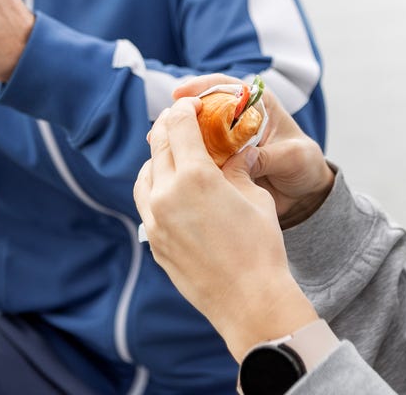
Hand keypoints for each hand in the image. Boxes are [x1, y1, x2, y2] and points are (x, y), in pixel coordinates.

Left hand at [134, 97, 317, 358]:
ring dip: (158, 158)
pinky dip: (155, 186)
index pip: (178, 125)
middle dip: (169, 128)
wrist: (249, 301)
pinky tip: (172, 189)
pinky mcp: (153, 241)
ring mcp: (154, 220)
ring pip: (145, 174)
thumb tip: (234, 151)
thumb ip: (236, 167)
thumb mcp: (254, 196)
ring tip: (175, 155)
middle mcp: (166, 194)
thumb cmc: (260, 246)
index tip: (192, 104)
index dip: (185, 109)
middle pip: (158, 146)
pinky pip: (146, 202)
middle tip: (180, 121)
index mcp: (194, 176)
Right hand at [173, 74, 334, 225]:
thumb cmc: (304, 165)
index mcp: (259, 105)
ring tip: (158, 142)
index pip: (227, 85)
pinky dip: (186, 157)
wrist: (305, 194)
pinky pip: (200, 156)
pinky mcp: (222, 161)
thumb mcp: (293, 157)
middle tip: (164, 122)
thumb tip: (244, 160)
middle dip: (183, 112)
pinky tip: (170, 164)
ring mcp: (228, 140)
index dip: (202, 86)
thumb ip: (269, 155)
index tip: (181, 93)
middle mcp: (240, 118)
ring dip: (179, 136)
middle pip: (205, 107)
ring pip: (198, 132)